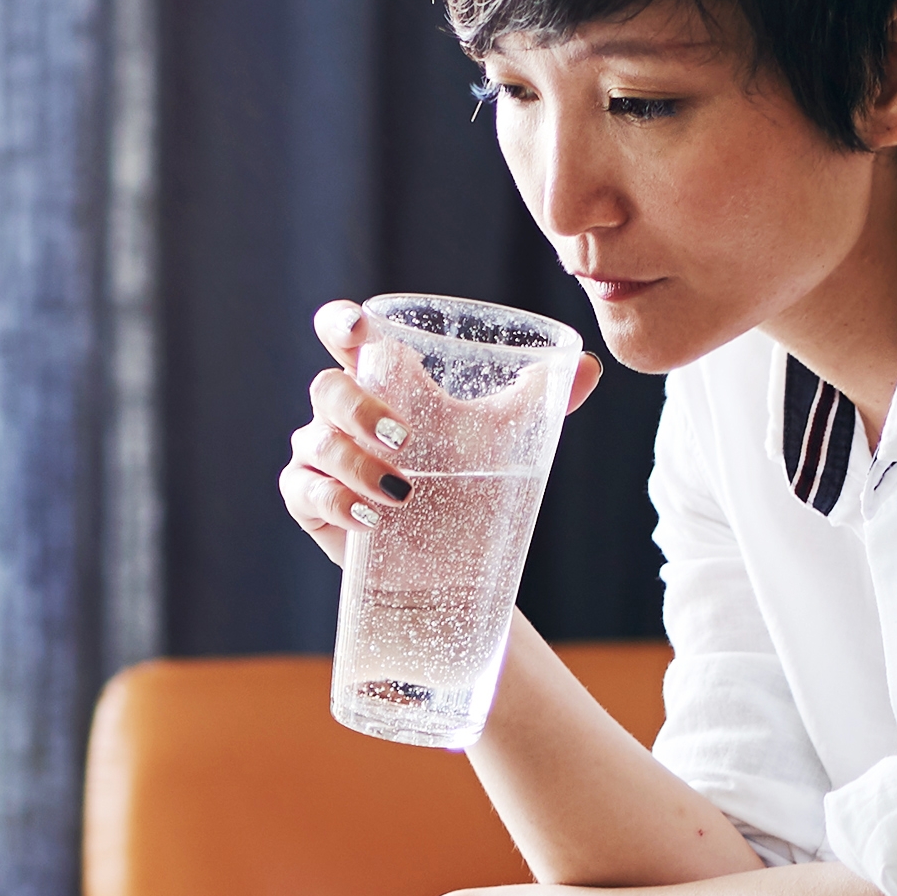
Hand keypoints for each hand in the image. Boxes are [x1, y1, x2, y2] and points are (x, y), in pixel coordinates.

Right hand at [275, 299, 602, 560]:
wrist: (451, 570)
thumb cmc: (468, 491)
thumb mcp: (506, 442)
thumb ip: (544, 400)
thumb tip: (592, 365)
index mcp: (383, 383)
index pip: (347, 338)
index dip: (342, 324)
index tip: (356, 328)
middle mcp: (345, 414)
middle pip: (326, 387)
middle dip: (358, 407)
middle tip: (404, 435)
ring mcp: (323, 457)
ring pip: (316, 439)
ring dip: (357, 462)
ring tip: (401, 492)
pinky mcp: (310, 502)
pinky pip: (305, 490)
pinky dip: (338, 501)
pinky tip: (372, 519)